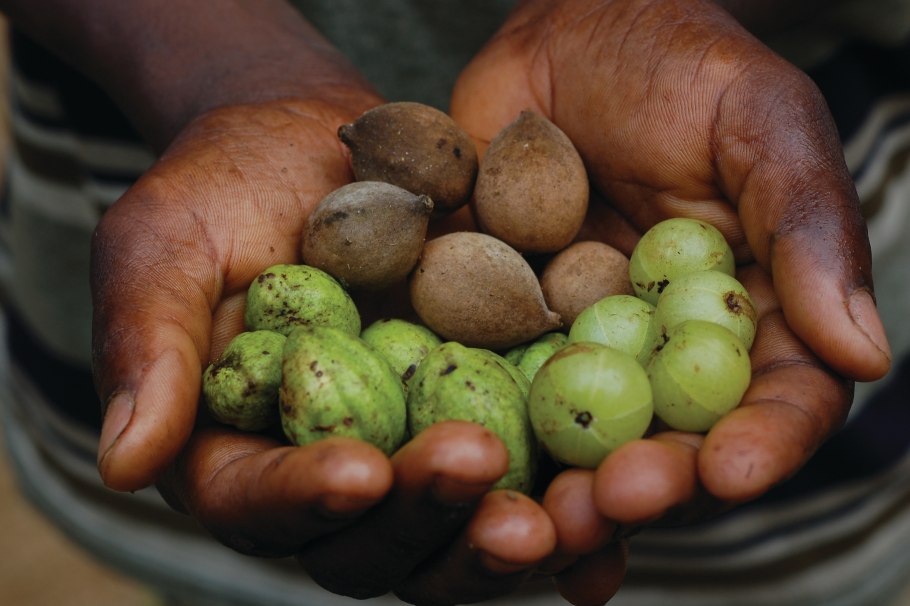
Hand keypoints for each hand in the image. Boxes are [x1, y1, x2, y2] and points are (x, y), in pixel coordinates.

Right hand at [88, 96, 563, 603]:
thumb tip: (126, 465)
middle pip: (372, 540)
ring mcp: (414, 453)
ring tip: (563, 511)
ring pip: (456, 532)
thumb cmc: (222, 188)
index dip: (306, 497)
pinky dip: (567, 501)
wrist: (316, 147)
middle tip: (475, 473)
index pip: (262, 500)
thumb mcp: (162, 249)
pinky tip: (612, 500)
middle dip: (424, 518)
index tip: (358, 467)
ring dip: (505, 533)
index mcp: (241, 450)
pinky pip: (527, 477)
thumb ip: (146, 349)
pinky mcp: (486, 418)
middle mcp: (332, 473)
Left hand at [451, 0, 891, 601]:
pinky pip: (492, 383)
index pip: (776, 398)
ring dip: (562, 483)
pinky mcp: (505, 323)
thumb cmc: (681, 63)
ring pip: (577, 435)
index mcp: (748, 312)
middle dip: (650, 483)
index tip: (730, 470)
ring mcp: (581, 342)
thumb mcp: (760, 122)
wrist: (569, 32)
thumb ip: (807, 226)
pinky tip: (464, 464)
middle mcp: (666, 346)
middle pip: (670, 440)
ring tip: (542, 515)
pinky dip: (482, 428)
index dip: (762, 443)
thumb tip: (864, 352)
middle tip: (616, 501)